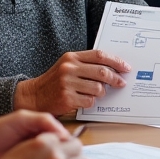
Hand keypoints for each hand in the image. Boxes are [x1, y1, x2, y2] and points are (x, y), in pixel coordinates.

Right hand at [14, 50, 131, 115]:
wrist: (33, 96)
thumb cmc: (54, 81)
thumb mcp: (67, 66)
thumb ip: (86, 64)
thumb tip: (113, 69)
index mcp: (72, 57)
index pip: (100, 55)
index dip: (116, 61)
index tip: (126, 67)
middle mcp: (69, 69)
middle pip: (102, 72)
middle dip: (116, 78)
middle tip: (121, 83)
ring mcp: (67, 83)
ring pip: (98, 88)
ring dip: (101, 92)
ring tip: (96, 93)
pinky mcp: (67, 98)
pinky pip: (90, 101)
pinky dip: (91, 102)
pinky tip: (84, 100)